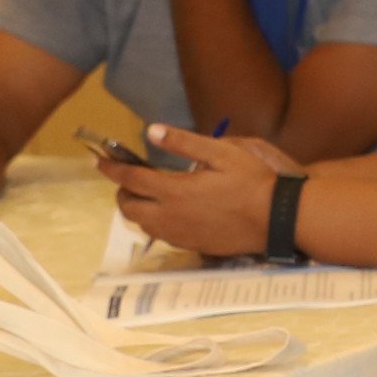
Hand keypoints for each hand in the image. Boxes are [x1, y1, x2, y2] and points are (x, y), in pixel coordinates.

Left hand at [105, 127, 278, 255]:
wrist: (276, 220)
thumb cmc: (253, 182)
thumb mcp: (222, 153)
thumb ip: (184, 142)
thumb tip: (152, 131)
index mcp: (174, 190)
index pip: (131, 179)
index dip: (112, 168)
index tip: (100, 160)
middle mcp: (170, 215)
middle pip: (128, 207)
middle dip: (122, 192)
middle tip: (130, 178)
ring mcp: (180, 234)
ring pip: (142, 224)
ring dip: (138, 208)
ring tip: (149, 194)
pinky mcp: (191, 245)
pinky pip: (162, 235)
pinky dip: (156, 221)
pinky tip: (172, 212)